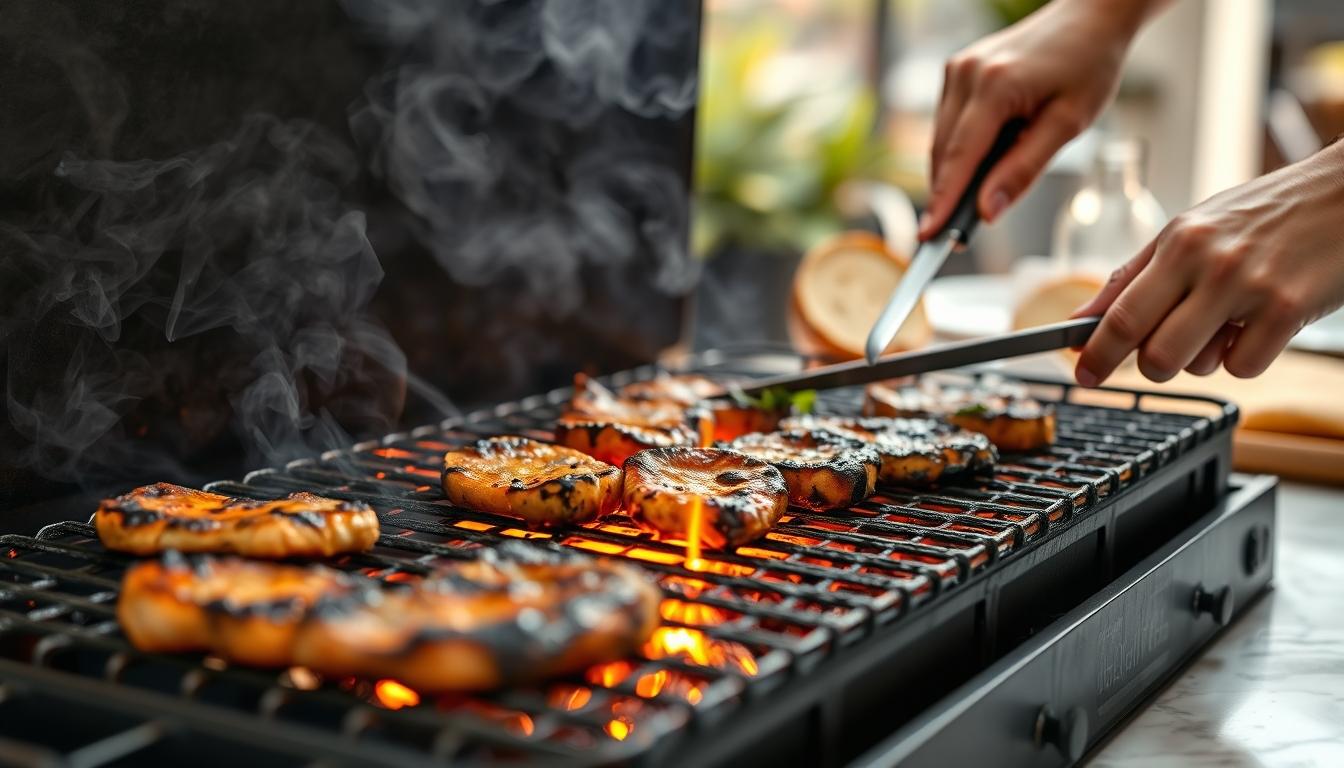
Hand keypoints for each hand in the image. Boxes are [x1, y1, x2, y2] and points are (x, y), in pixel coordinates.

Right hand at [920, 0, 1161, 237]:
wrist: (1089, 17)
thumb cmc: (1088, 65)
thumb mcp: (1068, 124)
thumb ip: (1024, 169)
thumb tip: (987, 211)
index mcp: (996, 85)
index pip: (960, 157)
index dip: (943, 201)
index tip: (928, 237)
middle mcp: (967, 73)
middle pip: (944, 152)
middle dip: (946, 194)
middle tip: (952, 235)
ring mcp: (957, 69)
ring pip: (941, 140)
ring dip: (953, 172)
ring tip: (972, 200)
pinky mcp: (957, 70)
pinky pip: (947, 123)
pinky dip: (958, 149)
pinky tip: (981, 160)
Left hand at [1072, 141, 1343, 385]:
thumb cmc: (1265, 213)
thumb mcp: (1192, 229)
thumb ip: (1134, 275)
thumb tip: (1082, 319)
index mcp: (1178, 242)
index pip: (1120, 313)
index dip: (1096, 353)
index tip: (1083, 375)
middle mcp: (1208, 264)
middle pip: (1152, 353)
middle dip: (1149, 367)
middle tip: (1160, 355)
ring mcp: (1250, 288)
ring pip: (1194, 366)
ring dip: (1200, 359)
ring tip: (1223, 322)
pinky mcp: (1290, 310)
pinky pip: (1243, 367)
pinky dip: (1245, 357)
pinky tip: (1259, 324)